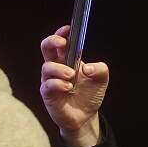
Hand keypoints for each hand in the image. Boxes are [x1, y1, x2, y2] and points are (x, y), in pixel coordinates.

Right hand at [40, 25, 109, 146]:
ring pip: (46, 67)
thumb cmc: (89, 95)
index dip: (62, 33)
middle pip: (46, 48)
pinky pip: (48, 85)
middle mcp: (56, 67)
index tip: (68, 29)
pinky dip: (58, 84)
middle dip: (52, 41)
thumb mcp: (101, 80)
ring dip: (60, 68)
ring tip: (72, 75)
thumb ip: (101, 69)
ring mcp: (50, 80)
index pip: (61, 42)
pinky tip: (68, 87)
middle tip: (62, 43)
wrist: (85, 117)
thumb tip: (89, 68)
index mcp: (67, 59)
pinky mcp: (48, 94)